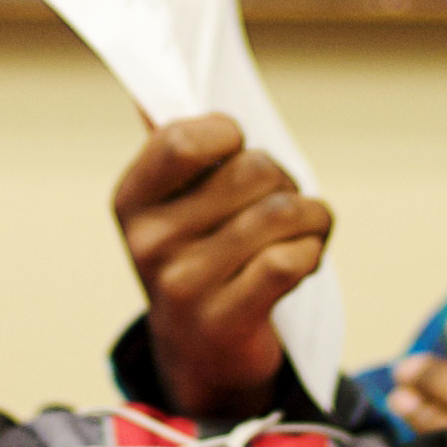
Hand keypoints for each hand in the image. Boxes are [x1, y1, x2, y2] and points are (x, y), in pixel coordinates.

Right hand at [115, 113, 331, 422]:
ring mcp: (183, 285)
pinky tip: (302, 262)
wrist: (201, 356)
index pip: (184, 138)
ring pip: (283, 213)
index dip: (229, 134)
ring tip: (301, 232)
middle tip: (278, 204)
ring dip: (312, 218)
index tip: (235, 153)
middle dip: (284, 181)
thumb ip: (169, 148)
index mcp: (133, 200)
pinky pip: (293, 259)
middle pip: (253, 170)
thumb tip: (148, 91)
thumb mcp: (173, 205)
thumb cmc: (201, 258)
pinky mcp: (225, 321)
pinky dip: (313, 253)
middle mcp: (149, 242)